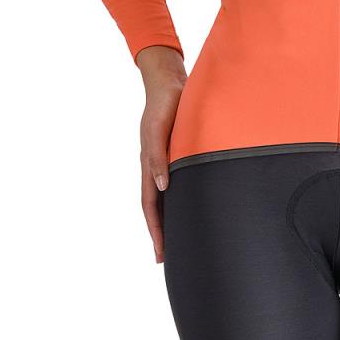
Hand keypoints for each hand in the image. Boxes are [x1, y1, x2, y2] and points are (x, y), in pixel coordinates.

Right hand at [135, 44, 187, 263]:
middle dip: (162, 232)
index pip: (150, 206)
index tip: (161, 255)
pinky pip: (176, 182)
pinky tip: (190, 205)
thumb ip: (158, 156)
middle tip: (170, 259)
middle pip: (156, 207)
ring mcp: (165, 160)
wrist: (170, 80)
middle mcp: (156, 166)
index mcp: (149, 164)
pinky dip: (179, 198)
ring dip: (170, 218)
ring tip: (181, 239)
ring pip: (165, 197)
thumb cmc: (166, 102)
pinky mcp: (176, 152)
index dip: (156, 230)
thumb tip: (162, 187)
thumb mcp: (160, 128)